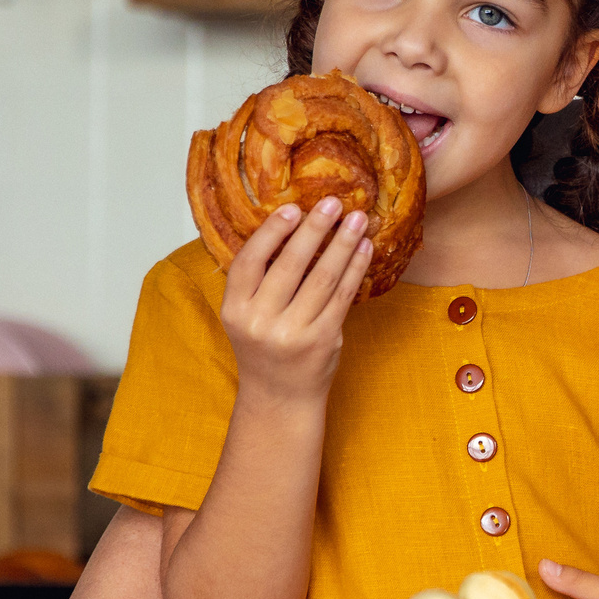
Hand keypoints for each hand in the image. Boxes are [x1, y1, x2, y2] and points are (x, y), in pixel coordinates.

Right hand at [217, 197, 370, 402]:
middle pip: (290, 264)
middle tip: (333, 202)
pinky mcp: (323, 341)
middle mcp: (260, 322)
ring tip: (357, 219)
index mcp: (234, 310)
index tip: (292, 208)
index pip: (249, 262)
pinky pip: (343, 296)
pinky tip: (364, 249)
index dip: (271, 232)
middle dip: (315, 228)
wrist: (280, 397)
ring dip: (342, 243)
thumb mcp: (246, 315)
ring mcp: (293, 333)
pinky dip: (355, 268)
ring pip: (322, 277)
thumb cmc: (265, 347)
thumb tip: (292, 226)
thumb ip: (260, 281)